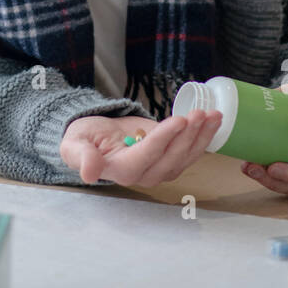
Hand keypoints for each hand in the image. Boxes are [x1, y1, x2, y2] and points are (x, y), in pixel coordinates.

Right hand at [60, 109, 223, 186]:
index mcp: (121, 171)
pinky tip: (213, 120)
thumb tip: (89, 172)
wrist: (94, 138)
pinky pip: (190, 151)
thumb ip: (82, 157)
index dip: (164, 139)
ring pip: (186, 156)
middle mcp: (144, 174)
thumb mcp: (74, 145)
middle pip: (172, 157)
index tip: (178, 120)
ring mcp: (160, 168)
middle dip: (189, 135)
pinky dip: (204, 136)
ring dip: (201, 136)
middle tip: (200, 113)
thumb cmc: (82, 140)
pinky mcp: (170, 158)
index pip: (147, 155)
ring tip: (213, 115)